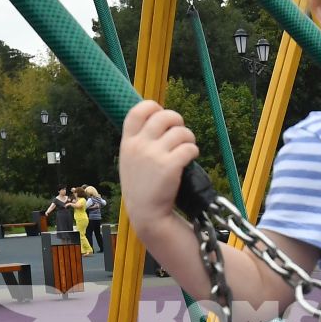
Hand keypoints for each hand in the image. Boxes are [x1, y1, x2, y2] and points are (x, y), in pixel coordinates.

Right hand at [120, 99, 199, 234]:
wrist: (147, 214)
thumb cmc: (141, 188)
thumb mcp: (130, 161)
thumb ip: (138, 141)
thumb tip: (158, 120)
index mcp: (127, 142)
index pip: (138, 110)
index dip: (153, 107)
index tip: (161, 114)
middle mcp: (139, 145)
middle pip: (164, 116)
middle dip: (177, 121)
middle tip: (180, 133)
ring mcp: (154, 155)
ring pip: (181, 131)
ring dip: (189, 138)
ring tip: (186, 148)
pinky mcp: (170, 166)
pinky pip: (190, 147)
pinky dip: (193, 152)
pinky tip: (189, 159)